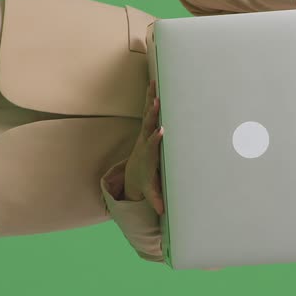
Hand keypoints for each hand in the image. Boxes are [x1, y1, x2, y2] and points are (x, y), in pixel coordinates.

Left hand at [125, 79, 165, 215]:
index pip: (152, 145)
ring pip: (148, 113)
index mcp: (148, 154)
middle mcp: (144, 140)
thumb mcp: (149, 190)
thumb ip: (155, 198)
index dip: (156, 138)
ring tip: (154, 85)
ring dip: (151, 99)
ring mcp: (144, 132)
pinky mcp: (146, 126)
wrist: (133, 173)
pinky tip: (154, 84)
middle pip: (148, 125)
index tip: (161, 131)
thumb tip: (162, 211)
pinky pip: (148, 110)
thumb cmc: (145, 180)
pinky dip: (151, 97)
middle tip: (157, 103)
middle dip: (153, 115)